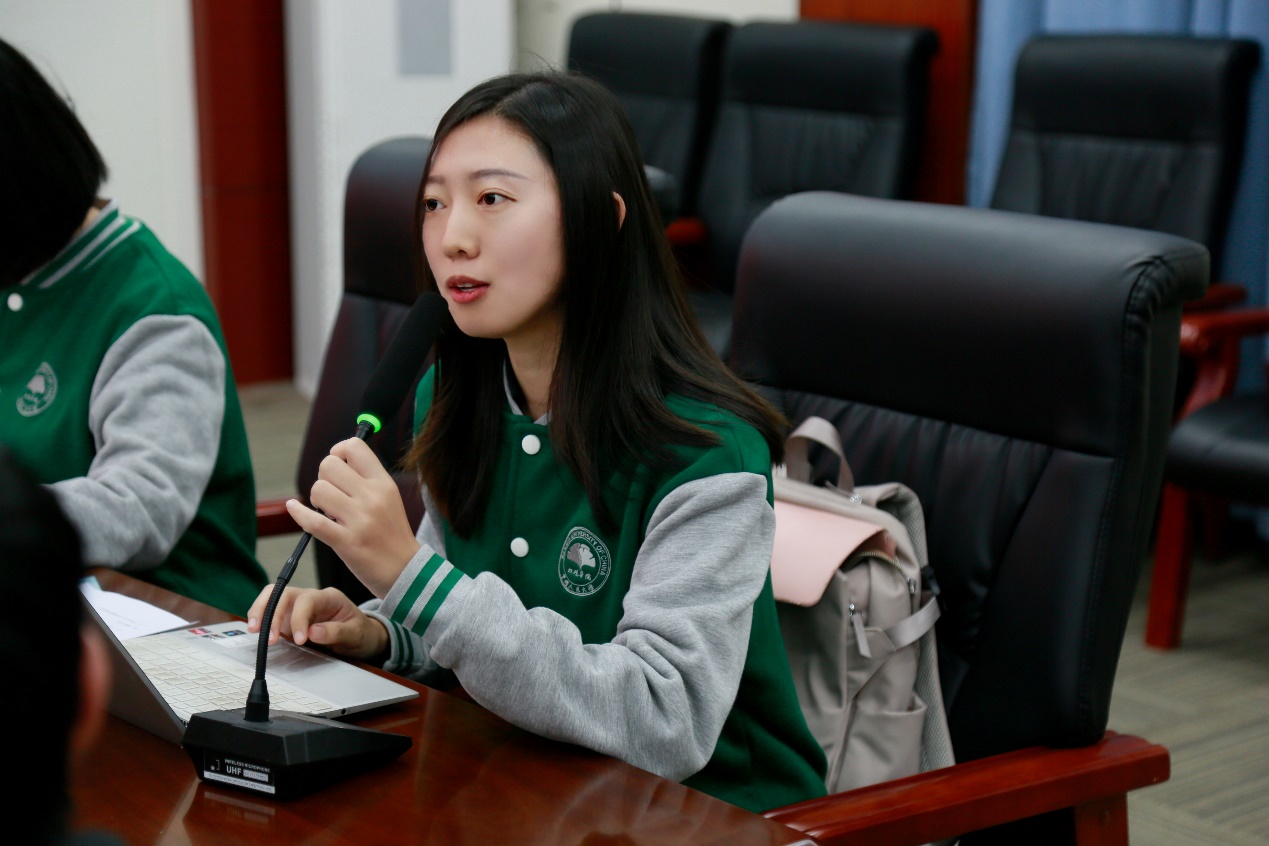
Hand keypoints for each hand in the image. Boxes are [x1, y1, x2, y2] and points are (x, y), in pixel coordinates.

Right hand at [246, 585, 388, 660]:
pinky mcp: (289, 618)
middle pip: (284, 593)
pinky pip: (271, 613)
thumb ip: (336, 632)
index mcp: (329, 597)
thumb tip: (313, 632)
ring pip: (273, 598)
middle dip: (271, 612)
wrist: (361, 636)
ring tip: (253, 631)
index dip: (299, 619)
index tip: (300, 640)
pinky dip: (261, 620)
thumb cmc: (359, 632)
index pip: (307, 600)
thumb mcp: (356, 634)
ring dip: (260, 612)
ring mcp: (297, 607)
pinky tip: (257, 632)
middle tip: (267, 636)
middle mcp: (310, 598)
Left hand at [286, 437, 420, 596]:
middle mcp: (372, 497)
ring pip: (318, 490)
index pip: (354, 446)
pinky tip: (294, 509)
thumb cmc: (392, 533)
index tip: (339, 466)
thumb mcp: (389, 497)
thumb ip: (366, 478)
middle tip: (333, 493)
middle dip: (324, 477)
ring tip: (328, 511)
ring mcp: (359, 520)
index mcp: (383, 483)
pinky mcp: (346, 542)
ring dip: (317, 500)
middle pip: (329, 465)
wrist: (405, 570)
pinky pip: (312, 521)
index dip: (338, 451)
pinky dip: (298, 513)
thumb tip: (335, 460)